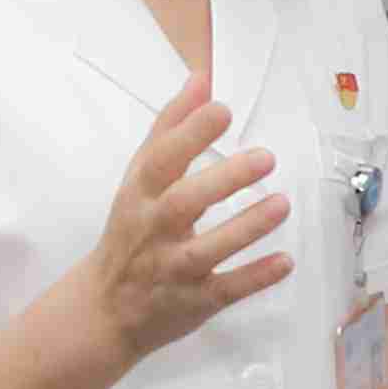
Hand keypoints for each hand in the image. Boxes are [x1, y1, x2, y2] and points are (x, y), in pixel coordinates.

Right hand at [89, 88, 289, 359]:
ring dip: (245, 228)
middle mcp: (153, 230)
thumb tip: (200, 79)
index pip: (161, 160)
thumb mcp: (139, 178)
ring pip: (205, 250)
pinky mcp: (192, 302)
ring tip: (282, 204)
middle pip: (183, 203)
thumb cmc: (130, 232)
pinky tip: (284, 262)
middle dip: (223, 180)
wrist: (103, 309)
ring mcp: (171, 269)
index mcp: (140, 195)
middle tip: (265, 157)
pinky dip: (253, 278)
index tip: (221, 109)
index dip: (188, 133)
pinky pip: (224, 290)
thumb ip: (170, 128)